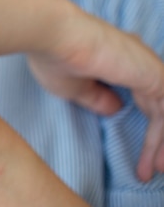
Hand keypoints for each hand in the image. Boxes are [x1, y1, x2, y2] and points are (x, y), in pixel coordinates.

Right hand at [28, 11, 163, 181]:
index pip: (142, 97)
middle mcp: (138, 61)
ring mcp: (148, 67)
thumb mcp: (75, 88)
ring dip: (162, 143)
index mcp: (119, 60)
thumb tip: (116, 108)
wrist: (54, 37)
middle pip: (159, 106)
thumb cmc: (54, 58)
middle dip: (158, 141)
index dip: (145, 127)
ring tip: (155, 169)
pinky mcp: (155, 75)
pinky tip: (157, 158)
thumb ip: (98, 99)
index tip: (138, 156)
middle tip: (152, 168)